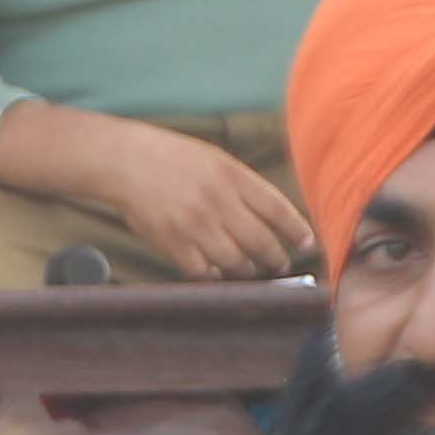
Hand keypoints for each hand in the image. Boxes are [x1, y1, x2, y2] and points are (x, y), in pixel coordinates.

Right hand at [4, 101, 313, 280]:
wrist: (127, 162)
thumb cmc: (173, 158)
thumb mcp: (216, 161)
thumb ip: (243, 186)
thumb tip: (270, 215)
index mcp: (234, 178)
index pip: (277, 210)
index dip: (296, 230)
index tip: (307, 243)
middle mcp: (219, 203)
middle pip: (260, 240)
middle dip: (276, 257)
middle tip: (282, 264)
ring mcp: (195, 225)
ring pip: (234, 261)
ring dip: (246, 269)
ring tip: (249, 269)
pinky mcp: (173, 243)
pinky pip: (202, 270)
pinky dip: (213, 275)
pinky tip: (216, 272)